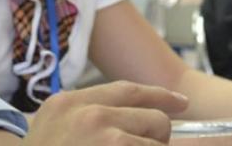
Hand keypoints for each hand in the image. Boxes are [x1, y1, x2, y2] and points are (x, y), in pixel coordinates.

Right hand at [22, 81, 188, 145]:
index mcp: (70, 103)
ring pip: (158, 145)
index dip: (159, 96)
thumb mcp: (53, 127)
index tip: (179, 102)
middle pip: (154, 119)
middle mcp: (91, 116)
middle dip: (157, 140)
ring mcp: (107, 141)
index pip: (128, 91)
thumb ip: (85, 115)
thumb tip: (131, 119)